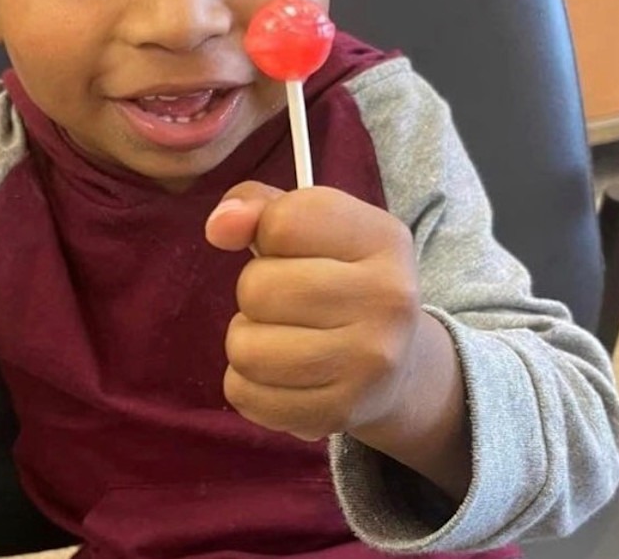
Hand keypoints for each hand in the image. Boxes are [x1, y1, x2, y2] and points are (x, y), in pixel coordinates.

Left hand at [205, 182, 421, 442]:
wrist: (398, 365)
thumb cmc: (339, 277)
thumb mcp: (313, 225)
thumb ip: (259, 205)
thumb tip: (220, 225)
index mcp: (384, 239)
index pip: (283, 222)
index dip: (266, 232)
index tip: (288, 247)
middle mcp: (387, 299)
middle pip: (257, 288)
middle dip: (254, 292)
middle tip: (285, 301)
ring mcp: (368, 362)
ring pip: (245, 348)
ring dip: (246, 340)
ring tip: (280, 335)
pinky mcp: (340, 411)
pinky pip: (245, 394)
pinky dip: (247, 383)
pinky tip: (281, 373)